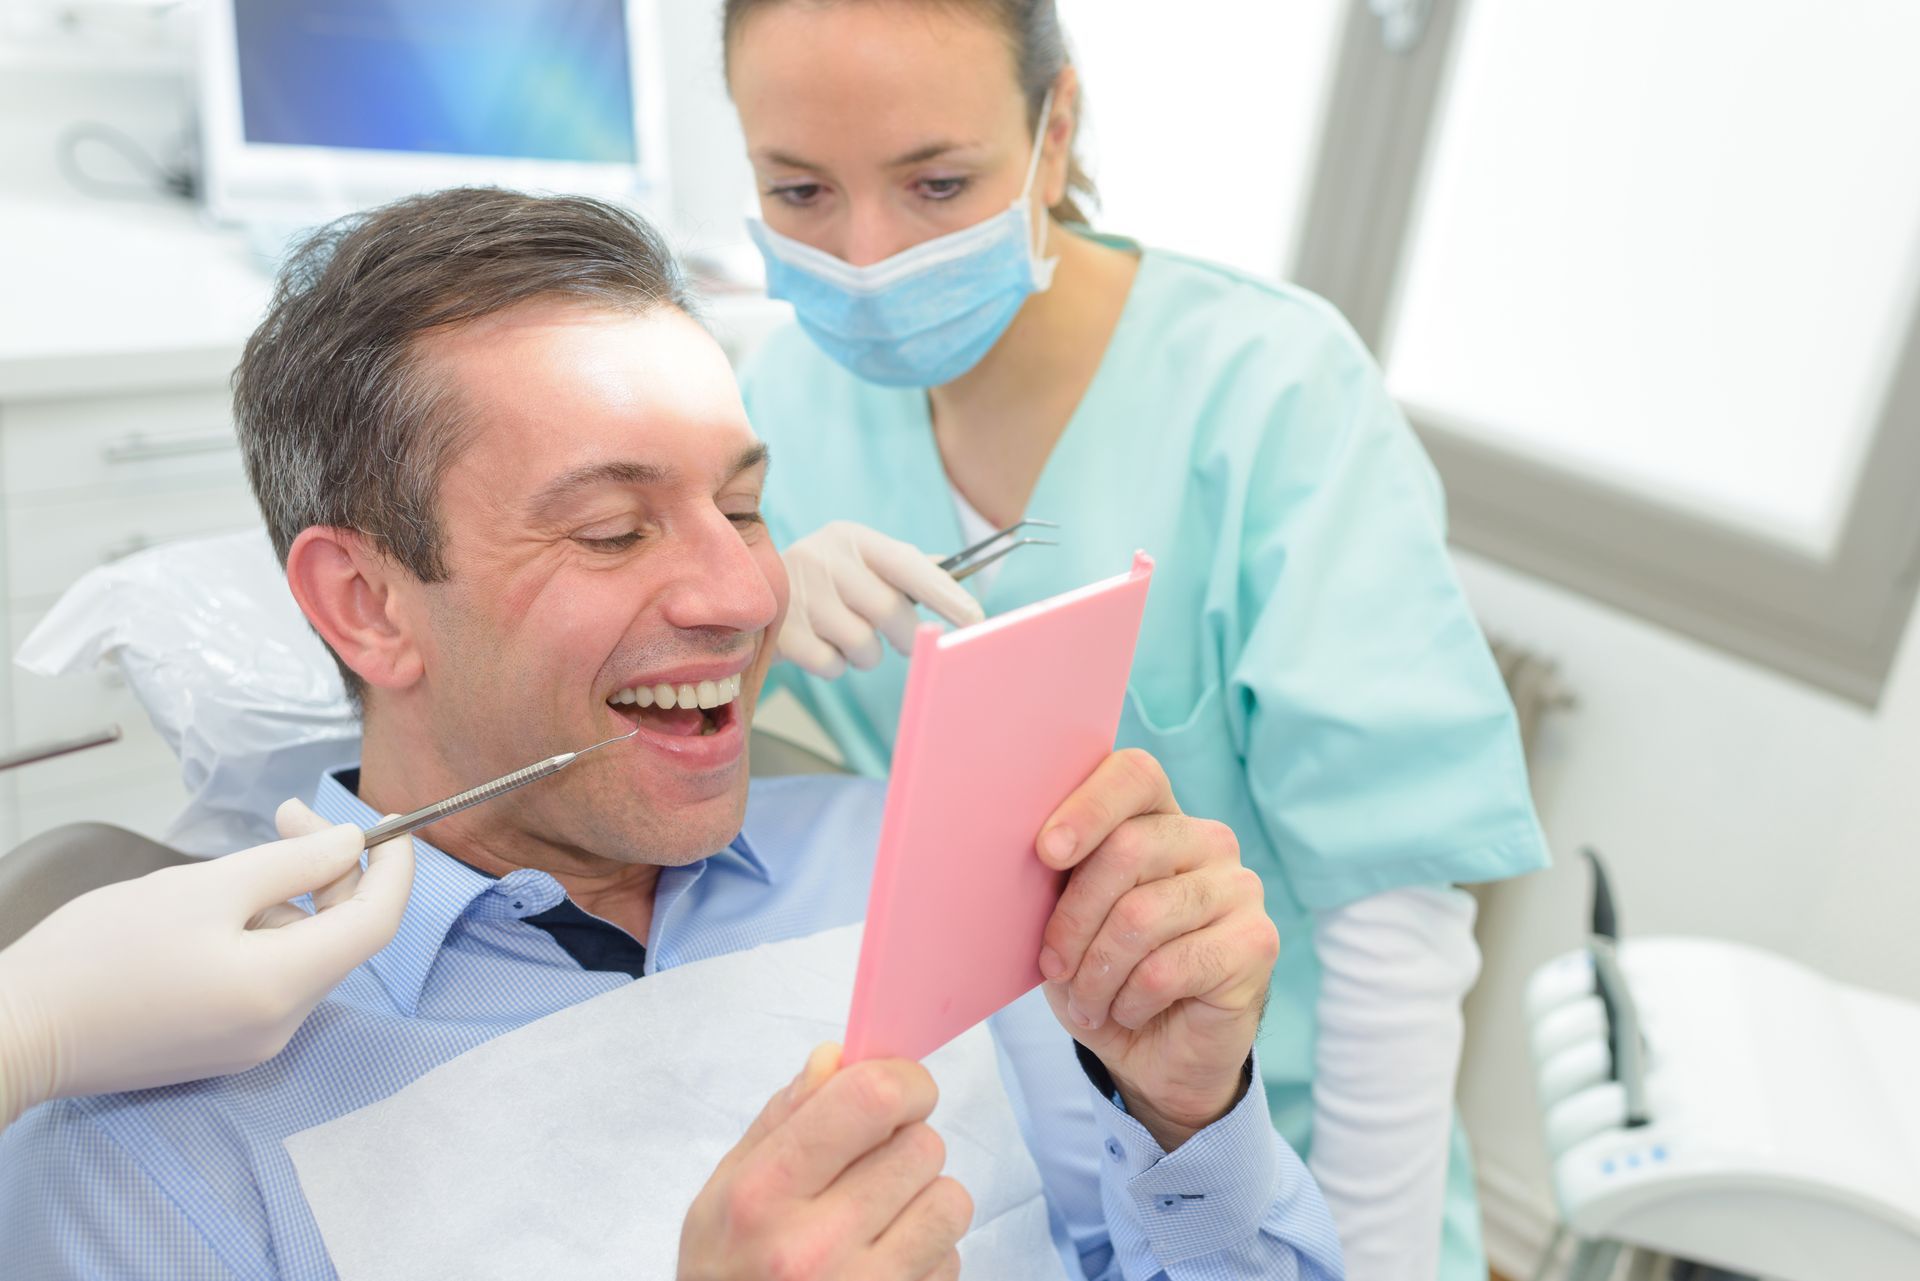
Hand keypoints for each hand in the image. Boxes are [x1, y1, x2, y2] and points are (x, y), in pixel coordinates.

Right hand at [0, 799, 413, 1126]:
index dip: (395, 867)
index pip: (378, 922)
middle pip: (342, 936)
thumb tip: (354, 845)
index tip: (389, 822)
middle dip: (330, 870)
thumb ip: (292, 864)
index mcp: (284, 988)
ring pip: (304, 954)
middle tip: (288, 816)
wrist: (17, 1031)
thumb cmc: (103, 952)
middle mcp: (281, 1026)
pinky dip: (264, 933)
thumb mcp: (205, 888)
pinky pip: (270, 979)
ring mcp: (252, 1043)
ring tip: (230, 869)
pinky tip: (215, 910)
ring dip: (291, 900)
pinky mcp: (222, 1046)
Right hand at [678, 1043, 970, 1280]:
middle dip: (904, 1146)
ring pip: (950, 1201)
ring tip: (880, 1218)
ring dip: (924, 1199)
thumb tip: (836, 1058)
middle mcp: (815, 1245)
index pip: (871, 1099)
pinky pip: (952, 1259)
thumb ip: (781, 1119)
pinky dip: (928, 1254)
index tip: (898, 1092)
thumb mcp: (723, 1190)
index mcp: (764, 1193)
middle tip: (870, 1169)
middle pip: (922, 1146)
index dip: (903, 1081)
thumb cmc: (725, 1269)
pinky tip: (883, 1263)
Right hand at [777, 521, 984, 677]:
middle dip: (905, 636)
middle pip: (889, 611)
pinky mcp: (781, 631)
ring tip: (848, 638)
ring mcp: (799, 594)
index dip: (944, 593)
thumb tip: (959, 575)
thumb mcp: (859, 560)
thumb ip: (905, 567)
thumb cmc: (824, 580)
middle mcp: (824, 558)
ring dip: (867, 654)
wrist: (741, 587)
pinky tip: (820, 646)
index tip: (976, 618)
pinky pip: (832, 665)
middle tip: (904, 641)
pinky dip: (835, 665)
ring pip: (864, 645)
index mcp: (852, 538)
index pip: (907, 564)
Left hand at [1034, 750, 1277, 1150]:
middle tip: (1052, 967)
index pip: (1134, 775)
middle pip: (1128, 848)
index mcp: (1158, 816)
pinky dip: (1130, 1001)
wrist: (1156, 1053)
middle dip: (1073, 918)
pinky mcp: (1256, 941)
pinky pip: (1169, 966)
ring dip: (1097, 973)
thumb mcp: (1066, 920)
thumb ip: (1060, 877)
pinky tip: (1128, 1012)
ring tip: (1087, 1002)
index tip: (1046, 853)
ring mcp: (1238, 887)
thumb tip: (1031, 850)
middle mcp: (1207, 840)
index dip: (1088, 807)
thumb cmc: (1103, 973)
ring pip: (1142, 915)